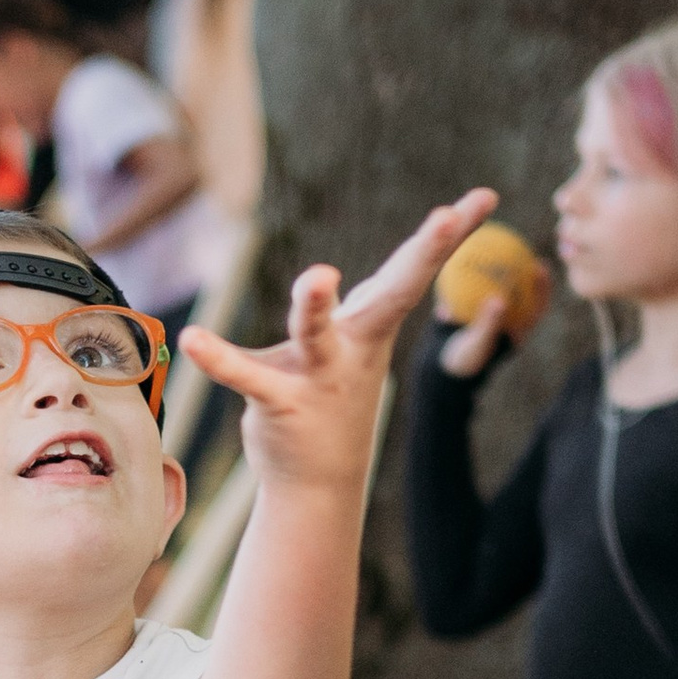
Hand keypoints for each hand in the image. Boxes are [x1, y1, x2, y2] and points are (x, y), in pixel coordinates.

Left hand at [183, 187, 498, 498]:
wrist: (317, 481)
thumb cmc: (328, 398)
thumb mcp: (341, 351)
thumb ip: (333, 311)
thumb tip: (332, 281)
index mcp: (371, 327)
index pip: (413, 272)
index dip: (448, 235)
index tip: (485, 198)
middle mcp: (353, 346)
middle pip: (393, 294)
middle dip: (424, 254)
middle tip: (447, 216)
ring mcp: (320, 376)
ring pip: (316, 334)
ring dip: (316, 306)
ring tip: (319, 275)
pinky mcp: (280, 401)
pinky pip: (247, 376)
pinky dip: (219, 359)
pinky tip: (192, 340)